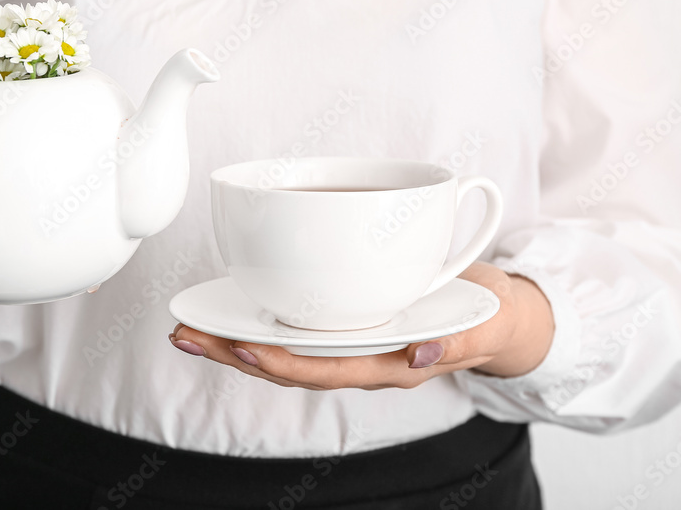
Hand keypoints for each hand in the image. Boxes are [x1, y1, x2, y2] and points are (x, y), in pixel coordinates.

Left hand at [169, 262, 554, 389]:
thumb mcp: (484, 327)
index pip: (321, 369)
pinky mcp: (344, 321)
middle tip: (185, 334)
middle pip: (285, 364)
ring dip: (233, 340)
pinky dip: (256, 321)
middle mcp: (358, 357)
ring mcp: (348, 342)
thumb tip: (422, 356)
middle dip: (233, 353)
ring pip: (282, 349)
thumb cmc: (485, 317)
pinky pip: (293, 328)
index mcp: (386, 364)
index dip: (278, 362)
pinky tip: (227, 311)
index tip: (239, 347)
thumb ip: (460, 342)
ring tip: (188, 328)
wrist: (495, 313)